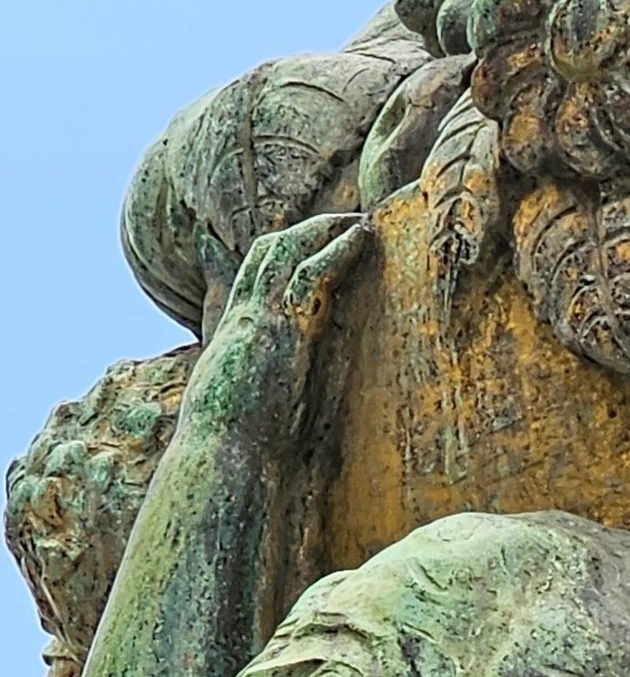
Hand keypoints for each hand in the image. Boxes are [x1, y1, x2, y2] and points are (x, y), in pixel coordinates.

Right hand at [187, 215, 369, 447]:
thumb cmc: (233, 449)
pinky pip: (310, 275)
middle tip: (339, 220)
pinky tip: (361, 238)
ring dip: (323, 232)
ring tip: (359, 221)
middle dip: (302, 231)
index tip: (296, 238)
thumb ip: (252, 391)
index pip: (248, 278)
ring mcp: (257, 318)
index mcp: (232, 335)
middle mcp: (240, 317)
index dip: (272, 253)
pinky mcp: (280, 329)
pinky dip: (336, 251)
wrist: (221, 456)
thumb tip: (265, 403)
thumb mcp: (239, 410)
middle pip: (266, 253)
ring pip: (286, 253)